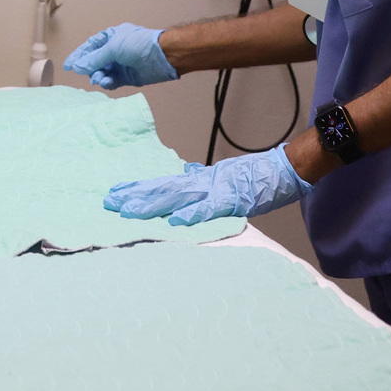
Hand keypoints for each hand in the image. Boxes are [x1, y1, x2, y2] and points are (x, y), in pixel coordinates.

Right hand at [62, 24, 177, 89]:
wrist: (162, 56)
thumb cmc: (139, 45)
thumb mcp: (113, 48)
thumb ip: (94, 59)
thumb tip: (77, 66)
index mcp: (111, 37)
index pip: (90, 46)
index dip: (79, 55)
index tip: (68, 66)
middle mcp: (115, 50)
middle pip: (95, 61)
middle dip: (89, 68)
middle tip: (87, 74)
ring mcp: (121, 64)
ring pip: (102, 72)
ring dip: (98, 76)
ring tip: (99, 79)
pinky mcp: (127, 77)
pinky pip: (112, 81)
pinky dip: (107, 83)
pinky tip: (107, 83)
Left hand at [104, 146, 312, 224]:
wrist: (282, 169)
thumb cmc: (254, 176)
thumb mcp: (222, 176)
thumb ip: (201, 176)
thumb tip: (184, 171)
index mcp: (198, 180)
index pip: (161, 183)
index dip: (137, 187)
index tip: (115, 192)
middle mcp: (200, 183)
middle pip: (161, 189)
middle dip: (134, 196)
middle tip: (108, 202)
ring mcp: (214, 190)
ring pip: (177, 197)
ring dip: (152, 204)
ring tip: (129, 211)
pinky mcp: (231, 200)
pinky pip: (208, 209)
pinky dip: (191, 215)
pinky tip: (174, 221)